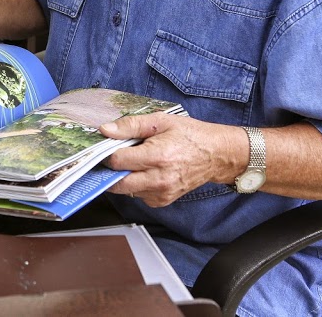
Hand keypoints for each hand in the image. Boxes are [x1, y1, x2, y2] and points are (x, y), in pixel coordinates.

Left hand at [101, 113, 242, 206]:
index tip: (106, 146)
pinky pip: (138, 195)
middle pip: (117, 183)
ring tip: (135, 161)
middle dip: (110, 171)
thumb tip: (105, 130)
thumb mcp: (160, 121)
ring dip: (124, 177)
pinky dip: (136, 184)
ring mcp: (161, 193)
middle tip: (111, 158)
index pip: (117, 161)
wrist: (215, 155)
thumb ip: (131, 126)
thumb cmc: (189, 135)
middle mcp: (158, 179)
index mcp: (157, 157)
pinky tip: (145, 171)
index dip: (107, 153)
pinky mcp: (162, 201)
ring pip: (126, 190)